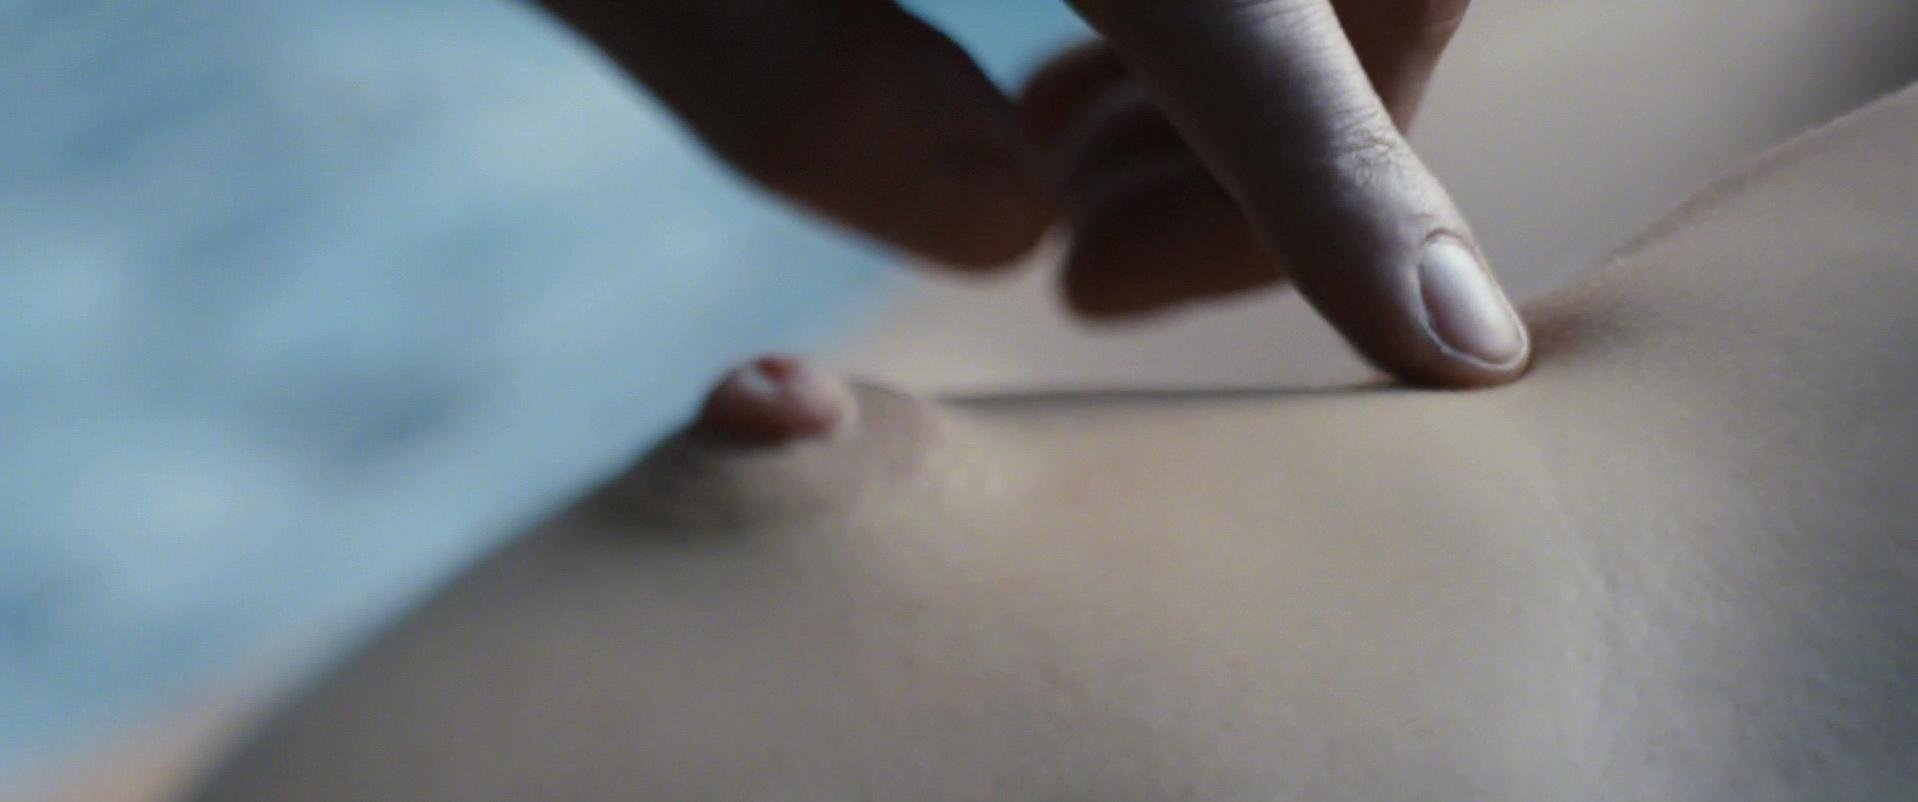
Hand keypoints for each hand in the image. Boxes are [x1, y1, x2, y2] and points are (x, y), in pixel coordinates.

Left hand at [535, 0, 1527, 385]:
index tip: (1454, 357)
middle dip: (1287, 160)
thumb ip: (790, 86)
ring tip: (1065, 184)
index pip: (1252, 24)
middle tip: (1088, 272)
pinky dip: (1232, 22)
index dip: (1354, 193)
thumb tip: (1005, 225)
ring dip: (1264, 98)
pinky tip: (1073, 76)